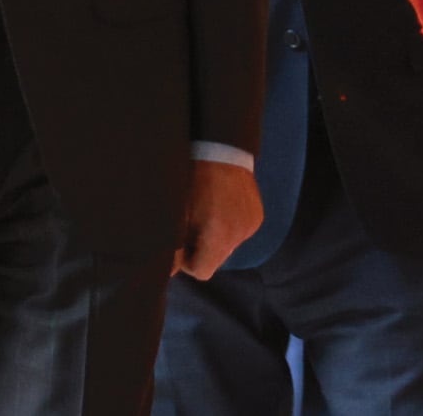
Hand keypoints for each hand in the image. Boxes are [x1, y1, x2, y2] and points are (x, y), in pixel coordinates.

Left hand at [174, 161, 262, 279]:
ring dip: (215, 238)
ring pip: (228, 247)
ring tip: (206, 213)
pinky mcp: (257, 216)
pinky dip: (228, 227)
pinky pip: (239, 232)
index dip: (187, 261)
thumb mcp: (177, 214)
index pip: (202, 272)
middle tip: (191, 225)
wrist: (221, 150)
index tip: (181, 242)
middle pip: (216, 260)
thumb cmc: (193, 180)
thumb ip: (173, 247)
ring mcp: (251, 224)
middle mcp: (240, 233)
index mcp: (219, 235)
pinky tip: (221, 208)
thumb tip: (166, 272)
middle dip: (201, 249)